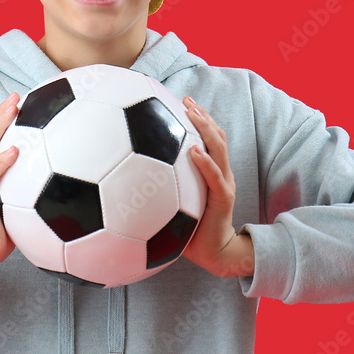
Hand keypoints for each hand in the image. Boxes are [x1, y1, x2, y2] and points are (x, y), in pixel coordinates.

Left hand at [182, 97, 253, 277]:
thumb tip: (130, 176)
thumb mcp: (176, 203)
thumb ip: (164, 186)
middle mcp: (220, 172)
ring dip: (205, 129)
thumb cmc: (191, 229)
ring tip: (192, 113)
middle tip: (187, 100)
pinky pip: (214, 176)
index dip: (200, 118)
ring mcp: (224, 183)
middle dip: (203, 115)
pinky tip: (193, 151)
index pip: (210, 138)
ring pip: (218, 149)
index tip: (183, 100)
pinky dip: (204, 162)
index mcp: (211, 171)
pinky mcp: (223, 198)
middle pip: (216, 136)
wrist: (214, 253)